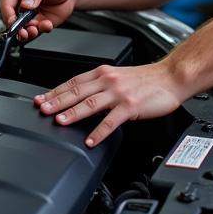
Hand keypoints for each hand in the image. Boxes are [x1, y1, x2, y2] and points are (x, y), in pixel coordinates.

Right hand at [0, 0, 76, 42]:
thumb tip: (25, 4)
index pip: (5, 2)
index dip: (8, 14)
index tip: (14, 21)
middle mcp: (19, 2)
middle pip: (11, 18)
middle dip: (17, 27)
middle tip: (24, 31)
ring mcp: (27, 14)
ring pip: (20, 28)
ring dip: (27, 32)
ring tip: (35, 30)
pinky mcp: (37, 23)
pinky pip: (34, 32)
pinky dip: (40, 31)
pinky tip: (47, 25)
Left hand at [34, 62, 185, 147]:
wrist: (171, 77)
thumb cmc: (146, 79)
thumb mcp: (118, 77)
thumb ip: (99, 86)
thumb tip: (79, 99)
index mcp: (102, 73)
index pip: (73, 82)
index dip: (55, 91)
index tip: (41, 100)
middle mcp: (108, 80)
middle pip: (77, 91)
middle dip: (57, 101)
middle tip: (42, 110)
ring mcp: (119, 93)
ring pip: (91, 103)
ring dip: (73, 113)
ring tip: (60, 122)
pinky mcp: (131, 106)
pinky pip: (111, 120)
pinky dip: (99, 131)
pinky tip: (90, 140)